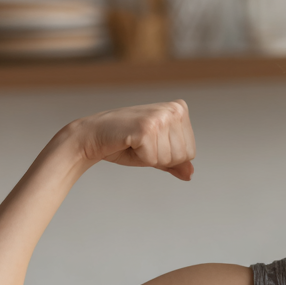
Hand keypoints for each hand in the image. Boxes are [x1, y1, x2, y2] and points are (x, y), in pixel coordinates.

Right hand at [69, 100, 195, 180]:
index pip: (190, 152)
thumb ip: (175, 163)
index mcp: (180, 110)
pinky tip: (129, 142)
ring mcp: (161, 116)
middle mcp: (174, 109)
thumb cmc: (125, 143)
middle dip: (161, 158)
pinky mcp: (147, 127)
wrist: (94, 136)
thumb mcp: (156, 153)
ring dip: (149, 157)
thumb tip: (190, 175)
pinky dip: (139, 157)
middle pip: (183, 156)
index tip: (151, 143)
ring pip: (169, 159)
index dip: (169, 156)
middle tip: (142, 143)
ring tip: (135, 142)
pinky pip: (153, 159)